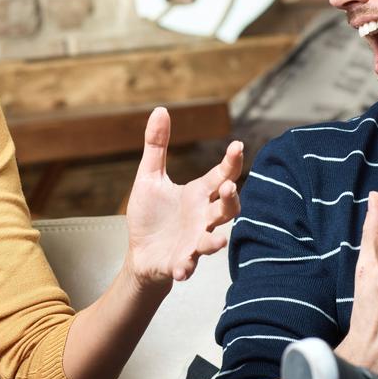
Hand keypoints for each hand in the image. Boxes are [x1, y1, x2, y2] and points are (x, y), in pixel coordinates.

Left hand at [123, 107, 243, 287]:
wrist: (140, 253)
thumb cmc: (150, 215)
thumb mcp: (150, 176)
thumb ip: (157, 146)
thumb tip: (160, 109)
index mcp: (198, 194)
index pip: (221, 175)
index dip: (231, 162)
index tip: (237, 146)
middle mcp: (202, 217)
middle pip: (226, 208)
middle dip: (231, 198)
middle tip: (229, 186)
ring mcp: (193, 241)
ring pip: (211, 240)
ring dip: (215, 240)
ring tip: (218, 239)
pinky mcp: (180, 261)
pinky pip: (187, 265)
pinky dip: (186, 267)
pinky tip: (182, 268)